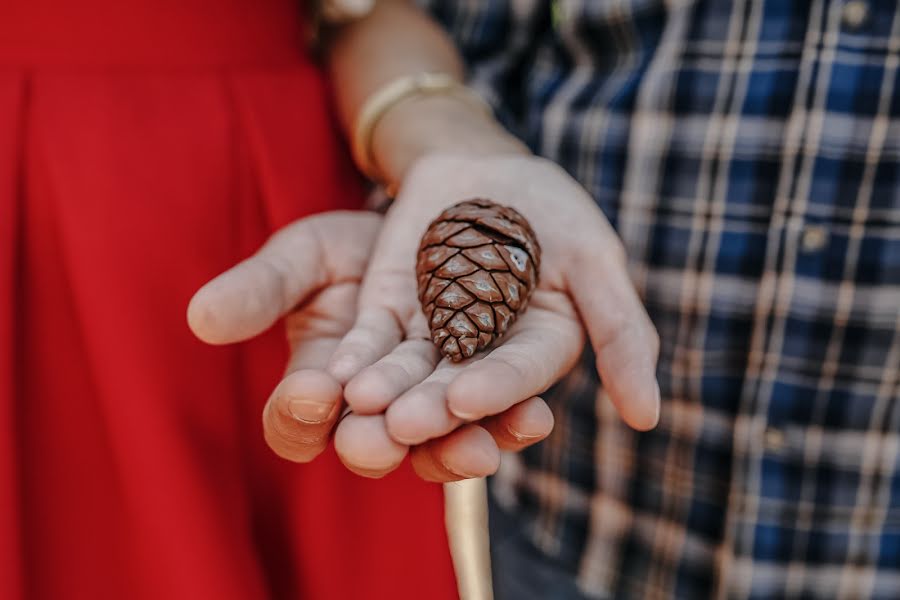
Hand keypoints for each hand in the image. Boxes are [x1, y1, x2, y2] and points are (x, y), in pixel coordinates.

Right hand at [187, 211, 553, 474]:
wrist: (420, 225)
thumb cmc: (349, 249)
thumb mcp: (303, 258)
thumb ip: (261, 290)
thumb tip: (201, 319)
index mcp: (318, 386)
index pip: (294, 420)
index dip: (296, 415)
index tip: (310, 393)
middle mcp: (373, 413)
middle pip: (370, 447)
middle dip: (377, 446)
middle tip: (388, 439)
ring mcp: (430, 408)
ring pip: (437, 446)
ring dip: (454, 450)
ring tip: (476, 447)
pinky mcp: (484, 394)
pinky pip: (497, 418)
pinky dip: (514, 421)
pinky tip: (532, 417)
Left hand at [326, 154, 660, 480]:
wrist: (484, 164)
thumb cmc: (551, 210)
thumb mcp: (595, 259)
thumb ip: (620, 332)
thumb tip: (647, 417)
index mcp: (540, 347)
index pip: (521, 372)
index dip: (499, 386)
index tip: (469, 399)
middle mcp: (485, 355)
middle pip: (460, 383)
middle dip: (433, 403)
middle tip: (406, 422)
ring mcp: (433, 336)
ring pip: (411, 369)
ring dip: (389, 388)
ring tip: (366, 403)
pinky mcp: (389, 313)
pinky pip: (373, 338)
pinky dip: (357, 356)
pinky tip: (339, 375)